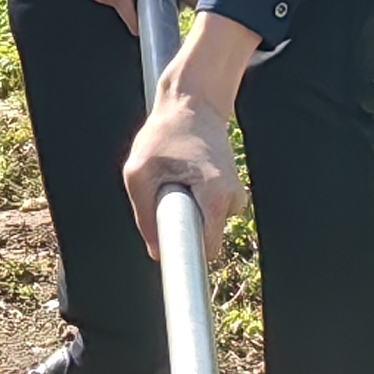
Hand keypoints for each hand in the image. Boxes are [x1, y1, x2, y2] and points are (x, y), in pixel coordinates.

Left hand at [125, 78, 239, 270]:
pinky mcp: (230, 190)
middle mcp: (232, 197)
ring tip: (173, 178)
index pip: (208, 247)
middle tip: (163, 199)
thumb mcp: (138, 173)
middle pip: (207, 238)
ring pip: (207, 224)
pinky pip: (209, 211)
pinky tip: (184, 176)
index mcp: (214, 194)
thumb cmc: (165, 134)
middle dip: (184, 228)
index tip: (178, 269)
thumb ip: (144, 214)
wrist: (193, 104)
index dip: (191, 259)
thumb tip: (155, 251)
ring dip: (187, 211)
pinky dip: (194, 201)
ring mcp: (234, 193)